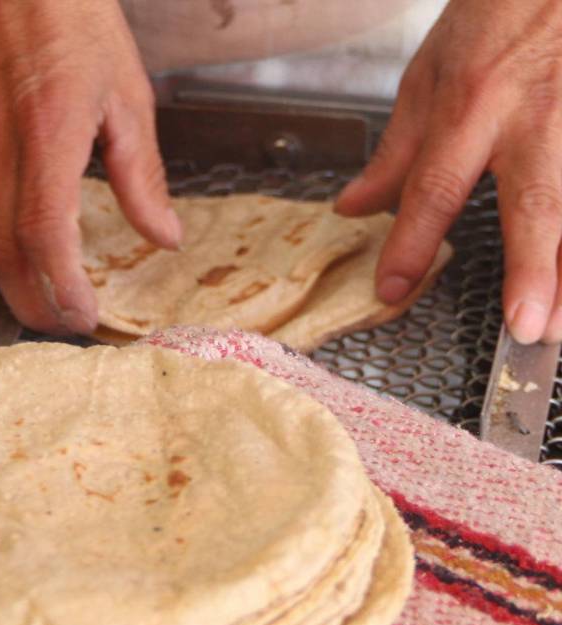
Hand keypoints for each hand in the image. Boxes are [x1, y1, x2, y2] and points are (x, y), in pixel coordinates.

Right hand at [0, 0, 181, 333]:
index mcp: (46, 126)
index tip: (83, 315)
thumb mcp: (127, 94)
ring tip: (40, 291)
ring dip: (6, 274)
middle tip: (63, 323)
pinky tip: (5, 240)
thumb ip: (142, 176)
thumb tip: (162, 235)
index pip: (43, 234)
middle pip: (1, 251)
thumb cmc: (69, 20)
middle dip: (33, 302)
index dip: (62, 287)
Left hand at [336, 0, 561, 343]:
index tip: (393, 289)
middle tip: (526, 327)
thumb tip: (353, 209)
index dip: (411, 242)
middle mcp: (535, 115)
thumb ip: (396, 152)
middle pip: (537, 200)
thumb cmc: (496, 17)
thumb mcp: (428, 75)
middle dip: (533, 269)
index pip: (434, 186)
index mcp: (471, 104)